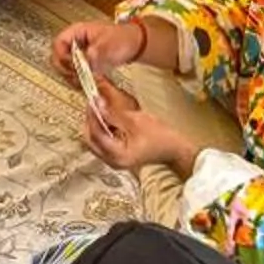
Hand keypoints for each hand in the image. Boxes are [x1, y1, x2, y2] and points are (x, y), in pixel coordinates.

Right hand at [52, 15, 143, 87]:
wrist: (134, 45)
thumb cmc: (123, 38)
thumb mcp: (109, 44)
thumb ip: (96, 53)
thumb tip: (86, 60)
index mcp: (77, 32)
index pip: (58, 43)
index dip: (62, 56)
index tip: (72, 65)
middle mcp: (75, 42)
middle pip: (58, 56)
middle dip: (64, 68)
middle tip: (75, 75)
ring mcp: (79, 52)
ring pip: (64, 66)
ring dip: (71, 75)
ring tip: (81, 80)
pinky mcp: (84, 62)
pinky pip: (74, 71)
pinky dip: (77, 78)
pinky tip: (86, 81)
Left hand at [83, 77, 199, 179]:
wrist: (173, 149)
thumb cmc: (160, 137)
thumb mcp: (136, 121)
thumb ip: (114, 114)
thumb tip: (98, 104)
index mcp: (118, 156)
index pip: (97, 134)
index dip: (93, 115)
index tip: (94, 101)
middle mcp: (112, 162)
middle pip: (91, 140)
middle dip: (91, 121)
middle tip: (94, 103)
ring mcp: (113, 161)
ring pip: (94, 141)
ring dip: (95, 124)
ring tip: (100, 108)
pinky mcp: (115, 156)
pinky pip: (102, 142)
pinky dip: (102, 130)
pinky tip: (106, 118)